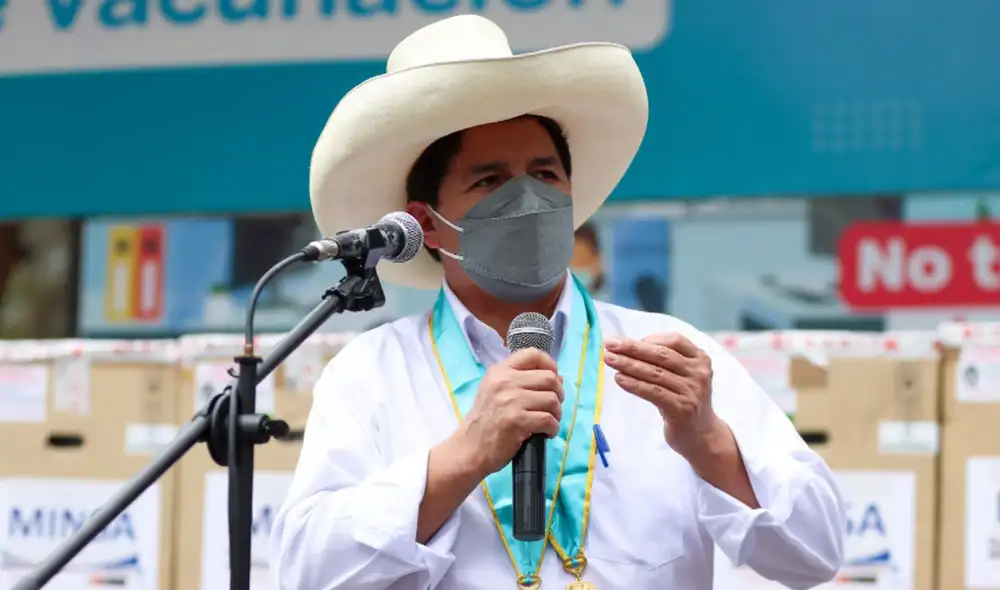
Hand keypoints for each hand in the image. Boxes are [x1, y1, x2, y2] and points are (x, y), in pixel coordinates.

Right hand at [458, 348, 563, 475]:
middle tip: (553, 406)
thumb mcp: (494, 391)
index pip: (533, 354)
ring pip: (552, 399)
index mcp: (499, 371)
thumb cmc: (484, 422)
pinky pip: (548, 419)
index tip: (553, 379)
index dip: (550, 365)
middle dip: (558, 394)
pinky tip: (546, 432)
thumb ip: (519, 380)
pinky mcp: (517, 421)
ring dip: (557, 413)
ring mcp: (511, 401)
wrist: (469, 448)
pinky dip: (553, 428)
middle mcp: (504, 382)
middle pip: (549, 378)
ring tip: (549, 421)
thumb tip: (556, 378)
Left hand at [603, 333, 717, 455]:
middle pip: (661, 355)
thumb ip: (663, 360)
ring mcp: (692, 391)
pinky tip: (619, 378)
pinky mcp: (682, 409)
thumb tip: (627, 346)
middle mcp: (699, 373)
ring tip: (609, 359)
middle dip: (632, 348)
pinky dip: (634, 384)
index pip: (674, 340)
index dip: (649, 339)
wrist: (700, 434)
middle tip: (609, 344)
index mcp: (700, 359)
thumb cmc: (683, 399)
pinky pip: (653, 392)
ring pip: (655, 373)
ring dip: (628, 364)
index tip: (625, 341)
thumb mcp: (681, 375)